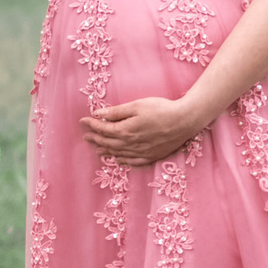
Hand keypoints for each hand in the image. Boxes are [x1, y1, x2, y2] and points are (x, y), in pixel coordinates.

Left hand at [79, 96, 206, 166]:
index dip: (91, 125)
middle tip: (86, 137)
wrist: (185, 121)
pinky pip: (133, 162)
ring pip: (118, 154)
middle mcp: (131, 144)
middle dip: (95, 139)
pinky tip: (119, 160)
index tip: (83, 121)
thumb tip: (98, 114)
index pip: (103, 129)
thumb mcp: (137, 105)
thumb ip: (117, 112)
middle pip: (108, 143)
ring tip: (97, 149)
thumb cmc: (161, 109)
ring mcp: (141, 152)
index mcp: (126, 131)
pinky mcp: (151, 156)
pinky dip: (123, 161)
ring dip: (106, 151)